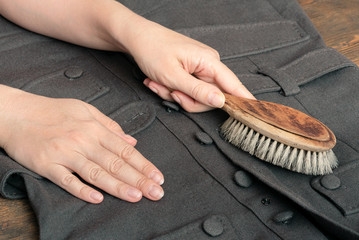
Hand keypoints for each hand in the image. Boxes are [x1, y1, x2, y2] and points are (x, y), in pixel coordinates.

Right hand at [0, 85, 163, 203]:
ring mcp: (65, 153)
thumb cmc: (52, 111)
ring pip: (96, 173)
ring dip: (118, 186)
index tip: (157, 177)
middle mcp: (83, 140)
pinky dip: (82, 190)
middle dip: (138, 179)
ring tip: (136, 196)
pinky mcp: (47, 164)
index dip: (143, 165)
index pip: (125, 150)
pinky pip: (67, 180)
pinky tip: (97, 198)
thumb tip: (132, 140)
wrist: (17, 114)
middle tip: (155, 192)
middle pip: (115, 163)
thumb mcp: (85, 110)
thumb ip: (110, 126)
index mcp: (94, 128)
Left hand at [126, 19, 254, 111]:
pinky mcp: (191, 71)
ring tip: (160, 83)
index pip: (233, 85)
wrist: (137, 38)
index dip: (244, 100)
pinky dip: (172, 89)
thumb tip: (221, 102)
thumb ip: (198, 91)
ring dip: (175, 94)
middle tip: (170, 92)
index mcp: (209, 62)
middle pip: (210, 97)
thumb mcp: (173, 75)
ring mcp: (200, 68)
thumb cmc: (152, 50)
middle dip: (187, 100)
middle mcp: (209, 65)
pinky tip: (159, 81)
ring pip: (196, 96)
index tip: (257, 113)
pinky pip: (187, 90)